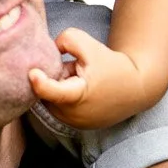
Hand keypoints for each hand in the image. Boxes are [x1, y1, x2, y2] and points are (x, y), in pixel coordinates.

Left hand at [27, 26, 158, 129]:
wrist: (136, 89)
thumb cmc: (113, 66)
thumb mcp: (91, 46)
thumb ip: (67, 40)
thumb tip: (49, 50)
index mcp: (78, 96)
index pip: (52, 91)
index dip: (39, 82)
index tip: (32, 73)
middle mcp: (73, 115)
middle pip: (47, 92)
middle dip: (54, 77)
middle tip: (74, 67)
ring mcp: (73, 124)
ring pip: (51, 100)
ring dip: (59, 87)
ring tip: (81, 79)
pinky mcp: (75, 127)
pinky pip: (58, 108)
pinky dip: (64, 97)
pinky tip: (82, 90)